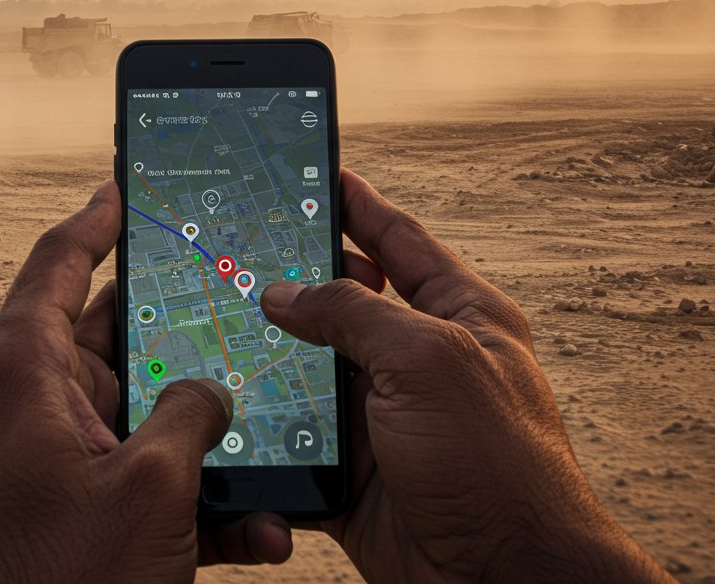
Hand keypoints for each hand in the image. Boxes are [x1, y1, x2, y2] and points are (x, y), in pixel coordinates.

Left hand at [0, 183, 293, 582]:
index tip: (133, 180)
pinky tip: (262, 530)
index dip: (100, 216)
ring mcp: (70, 452)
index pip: (61, 263)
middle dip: (190, 326)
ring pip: (156, 406)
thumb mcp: (149, 489)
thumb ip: (191, 414)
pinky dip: (209, 498)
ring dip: (215, 429)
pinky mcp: (96, 501)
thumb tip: (212, 388)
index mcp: (29, 371)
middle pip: (125, 330)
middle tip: (246, 295)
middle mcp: (44, 400)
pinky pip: (160, 473)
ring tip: (273, 425)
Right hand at [259, 169, 670, 583]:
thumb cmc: (496, 465)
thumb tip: (285, 294)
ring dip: (268, 355)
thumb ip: (353, 315)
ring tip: (214, 322)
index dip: (358, 205)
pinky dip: (264, 423)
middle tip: (238, 249)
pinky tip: (228, 405)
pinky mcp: (356, 470)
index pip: (400, 241)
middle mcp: (421, 360)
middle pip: (344, 302)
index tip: (320, 171)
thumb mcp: (428, 362)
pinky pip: (298, 433)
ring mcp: (387, 415)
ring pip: (311, 369)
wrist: (500, 578)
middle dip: (293, 279)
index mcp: (459, 316)